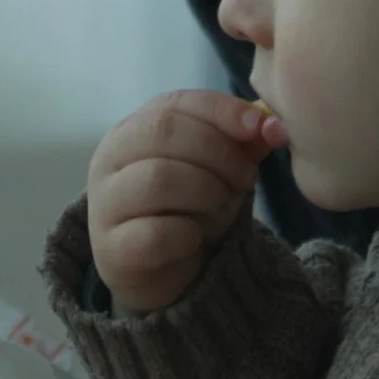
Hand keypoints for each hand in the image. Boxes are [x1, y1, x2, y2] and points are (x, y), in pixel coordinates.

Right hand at [86, 90, 286, 313]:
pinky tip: (195, 239)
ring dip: (206, 192)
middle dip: (218, 152)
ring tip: (222, 207)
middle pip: (164, 132)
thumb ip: (243, 143)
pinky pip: (155, 233)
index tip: (256, 126)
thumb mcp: (220, 171)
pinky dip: (186, 234)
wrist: (165, 275)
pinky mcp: (112, 250)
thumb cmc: (189, 210)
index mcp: (133, 130)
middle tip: (246, 179)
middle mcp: (110, 159)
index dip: (220, 110)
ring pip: (158, 178)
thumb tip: (273, 124)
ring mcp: (105, 204)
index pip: (175, 103)